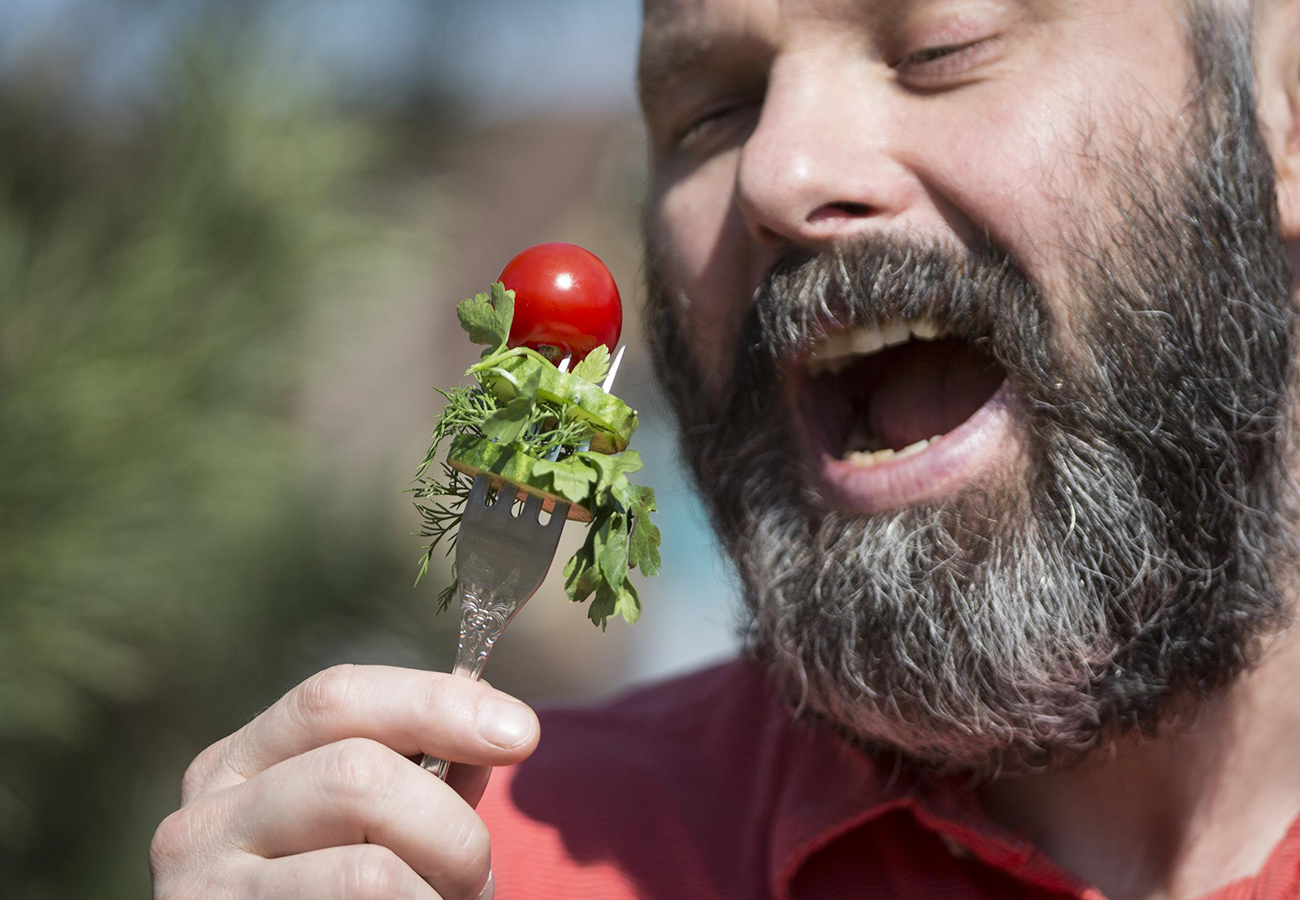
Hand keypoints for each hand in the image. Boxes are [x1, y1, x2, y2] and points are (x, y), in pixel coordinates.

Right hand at [149, 664, 539, 899]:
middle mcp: (205, 816)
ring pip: (370, 871)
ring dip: (439, 891)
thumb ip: (422, 779)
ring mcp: (203, 889)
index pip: (337, 697)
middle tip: (478, 874)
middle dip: (449, 826)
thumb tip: (498, 728)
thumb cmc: (328, 898)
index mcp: (241, 762)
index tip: (521, 732)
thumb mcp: (364, 829)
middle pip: (356, 775)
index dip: (436, 702)